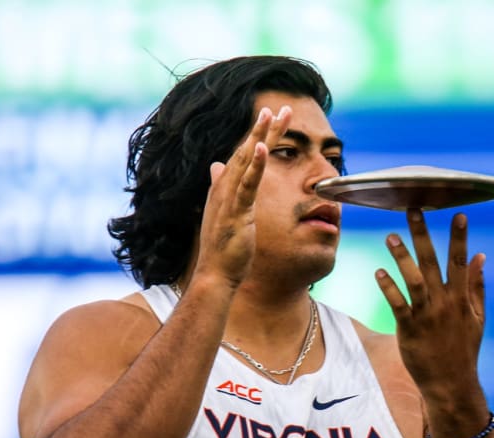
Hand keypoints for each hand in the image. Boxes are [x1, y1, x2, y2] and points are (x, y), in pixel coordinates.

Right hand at [189, 106, 291, 289]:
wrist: (214, 274)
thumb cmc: (222, 248)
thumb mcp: (224, 211)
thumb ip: (220, 187)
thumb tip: (216, 166)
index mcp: (223, 187)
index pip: (241, 155)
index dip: (256, 135)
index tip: (270, 117)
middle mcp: (223, 188)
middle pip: (244, 150)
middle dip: (262, 128)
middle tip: (278, 107)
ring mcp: (228, 199)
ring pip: (245, 161)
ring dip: (259, 136)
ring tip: (271, 115)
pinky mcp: (237, 212)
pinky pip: (247, 184)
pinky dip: (255, 164)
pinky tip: (263, 147)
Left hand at [376, 209, 486, 413]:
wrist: (451, 382)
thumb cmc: (464, 349)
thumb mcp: (477, 317)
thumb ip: (477, 285)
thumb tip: (480, 256)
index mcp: (461, 298)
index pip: (460, 261)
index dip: (459, 237)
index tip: (459, 214)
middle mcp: (444, 302)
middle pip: (433, 262)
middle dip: (423, 235)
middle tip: (414, 210)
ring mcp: (426, 315)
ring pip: (413, 279)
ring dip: (402, 256)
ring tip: (390, 236)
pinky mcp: (409, 328)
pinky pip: (398, 303)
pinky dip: (389, 287)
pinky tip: (379, 271)